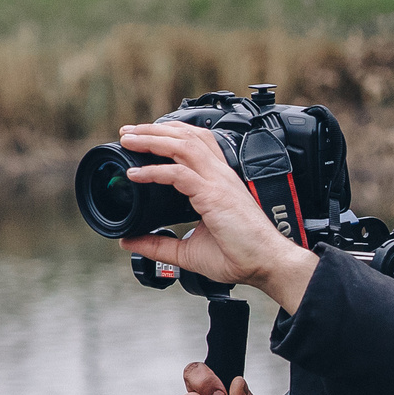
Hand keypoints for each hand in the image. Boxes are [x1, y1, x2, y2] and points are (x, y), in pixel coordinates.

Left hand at [117, 121, 319, 311]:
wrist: (266, 264)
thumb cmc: (240, 256)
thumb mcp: (189, 251)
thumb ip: (159, 245)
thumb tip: (129, 242)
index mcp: (219, 182)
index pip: (194, 144)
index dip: (168, 136)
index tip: (142, 139)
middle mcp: (219, 176)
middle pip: (186, 136)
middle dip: (153, 130)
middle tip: (127, 132)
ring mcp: (218, 183)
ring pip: (183, 145)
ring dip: (152, 139)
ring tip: (128, 141)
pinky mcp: (214, 196)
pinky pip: (179, 174)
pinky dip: (155, 171)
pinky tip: (136, 174)